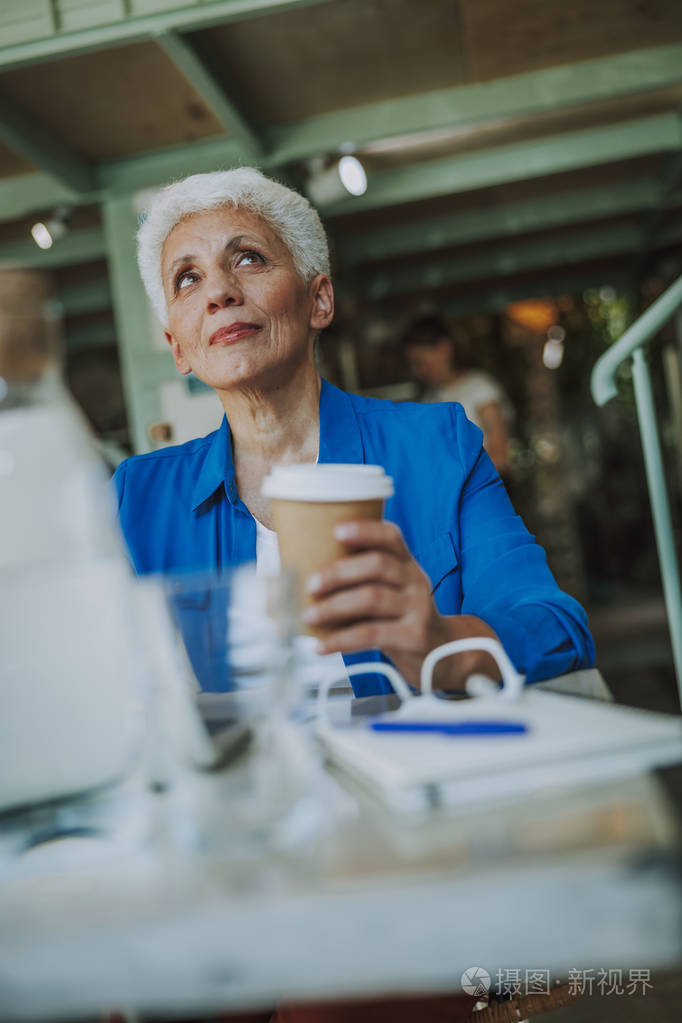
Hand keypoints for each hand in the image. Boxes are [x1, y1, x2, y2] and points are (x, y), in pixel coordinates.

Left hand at [303, 520, 500, 689]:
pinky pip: (371, 634)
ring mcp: (418, 608)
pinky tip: (322, 646)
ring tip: (309, 615)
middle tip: (310, 585)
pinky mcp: (414, 636)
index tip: (336, 530)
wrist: (442, 653)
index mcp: (407, 564)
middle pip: (377, 565)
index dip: (365, 530)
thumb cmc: (402, 619)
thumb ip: (363, 580)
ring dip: (334, 606)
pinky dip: (341, 640)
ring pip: (372, 598)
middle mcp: (415, 581)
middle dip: (338, 573)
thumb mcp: (391, 591)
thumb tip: (307, 577)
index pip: (391, 536)